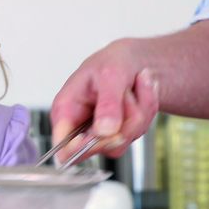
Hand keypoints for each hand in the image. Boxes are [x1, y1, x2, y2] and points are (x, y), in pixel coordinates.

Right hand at [50, 38, 158, 161]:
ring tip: (134, 86)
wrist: (135, 61)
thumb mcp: (110, 74)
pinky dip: (146, 109)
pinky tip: (141, 92)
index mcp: (65, 109)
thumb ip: (107, 104)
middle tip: (127, 93)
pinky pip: (137, 132)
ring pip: (123, 139)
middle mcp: (79, 126)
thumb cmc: (112, 62)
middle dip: (122, 119)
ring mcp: (100, 134)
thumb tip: (103, 131)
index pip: (62, 145)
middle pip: (99, 145)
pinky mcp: (117, 135)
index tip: (103, 133)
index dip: (79, 147)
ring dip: (138, 110)